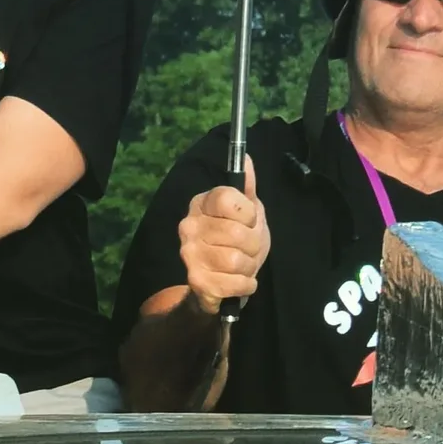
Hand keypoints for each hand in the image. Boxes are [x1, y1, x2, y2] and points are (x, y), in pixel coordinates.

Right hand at [178, 160, 267, 314]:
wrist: (221, 283)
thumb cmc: (237, 244)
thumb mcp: (247, 213)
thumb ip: (247, 188)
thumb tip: (246, 159)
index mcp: (201, 204)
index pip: (228, 198)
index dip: (247, 213)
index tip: (249, 221)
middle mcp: (189, 226)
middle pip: (237, 233)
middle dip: (253, 245)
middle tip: (248, 249)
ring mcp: (189, 253)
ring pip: (235, 260)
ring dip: (249, 266)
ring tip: (243, 265)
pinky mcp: (196, 280)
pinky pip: (234, 282)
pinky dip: (246, 284)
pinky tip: (241, 281)